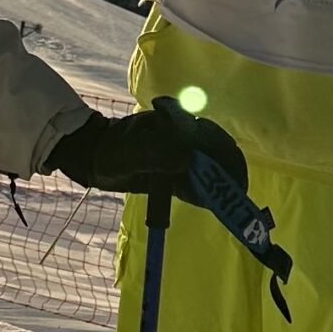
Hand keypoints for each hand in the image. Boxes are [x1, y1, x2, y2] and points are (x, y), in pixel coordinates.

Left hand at [46, 101, 248, 208]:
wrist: (93, 157)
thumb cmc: (111, 150)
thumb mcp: (131, 152)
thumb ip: (157, 155)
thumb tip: (188, 161)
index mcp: (179, 125)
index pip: (214, 140)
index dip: (229, 159)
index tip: (236, 182)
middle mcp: (186, 138)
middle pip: (219, 154)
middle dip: (231, 175)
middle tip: (238, 200)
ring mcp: (181, 154)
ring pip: (212, 169)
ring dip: (222, 186)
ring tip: (232, 206)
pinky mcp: (175, 171)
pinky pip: (198, 182)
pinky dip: (207, 194)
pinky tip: (214, 206)